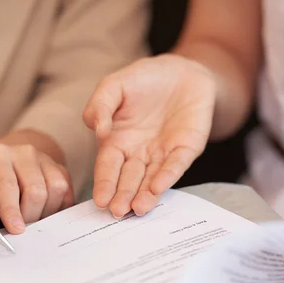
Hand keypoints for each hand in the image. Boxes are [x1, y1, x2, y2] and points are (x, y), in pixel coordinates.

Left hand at [0, 130, 73, 233]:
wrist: (7, 157)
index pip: (7, 185)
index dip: (12, 210)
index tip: (16, 230)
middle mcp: (23, 152)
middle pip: (36, 191)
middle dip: (30, 216)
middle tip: (22, 230)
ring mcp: (44, 159)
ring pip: (56, 190)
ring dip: (45, 213)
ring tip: (32, 220)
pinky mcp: (60, 168)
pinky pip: (67, 193)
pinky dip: (58, 208)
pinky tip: (44, 213)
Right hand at [83, 54, 215, 217]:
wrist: (182, 71)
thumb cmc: (143, 80)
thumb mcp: (113, 86)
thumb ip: (99, 105)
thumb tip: (98, 130)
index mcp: (117, 142)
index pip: (108, 167)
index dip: (104, 183)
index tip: (101, 200)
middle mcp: (139, 154)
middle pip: (129, 179)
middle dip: (123, 196)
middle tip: (118, 212)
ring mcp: (162, 153)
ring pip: (152, 178)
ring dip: (145, 194)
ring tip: (139, 209)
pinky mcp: (186, 148)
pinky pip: (176, 164)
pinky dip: (168, 176)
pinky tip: (159, 187)